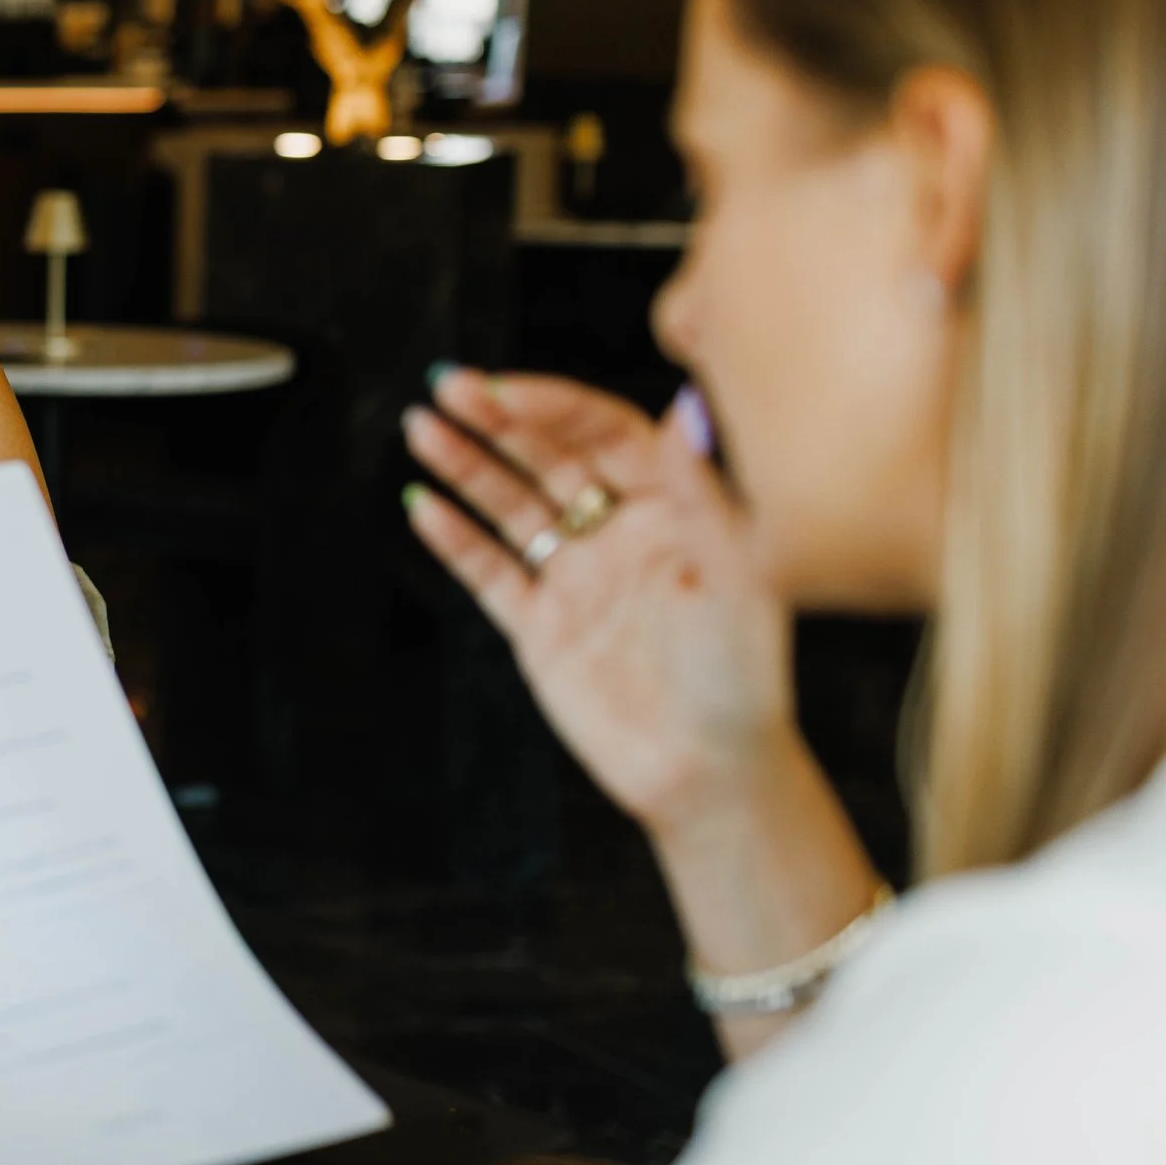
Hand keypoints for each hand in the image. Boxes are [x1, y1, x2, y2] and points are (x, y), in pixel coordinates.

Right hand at [401, 370, 794, 831]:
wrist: (707, 776)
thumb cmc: (742, 678)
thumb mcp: (737, 578)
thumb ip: (704, 493)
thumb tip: (687, 408)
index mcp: (672, 507)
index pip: (604, 433)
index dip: (553, 405)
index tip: (504, 391)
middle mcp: (619, 531)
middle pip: (549, 458)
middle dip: (496, 420)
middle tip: (447, 388)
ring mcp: (576, 577)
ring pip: (511, 506)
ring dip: (467, 466)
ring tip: (422, 430)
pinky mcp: (540, 628)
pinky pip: (490, 572)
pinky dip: (456, 540)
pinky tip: (423, 505)